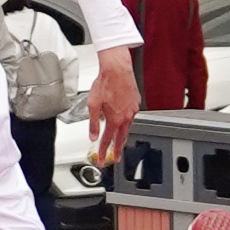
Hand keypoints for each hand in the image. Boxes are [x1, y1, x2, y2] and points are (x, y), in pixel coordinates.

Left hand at [88, 47, 139, 164]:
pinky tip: (123, 120)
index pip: (107, 140)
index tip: (102, 160)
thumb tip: (92, 135)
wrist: (117, 70)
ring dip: (122, 136)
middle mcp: (126, 116)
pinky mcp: (136, 103)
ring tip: (119, 143)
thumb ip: (93, 123)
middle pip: (121, 137)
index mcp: (114, 119)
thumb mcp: (93, 105)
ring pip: (127, 127)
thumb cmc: (105, 83)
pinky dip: (126, 121)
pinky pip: (131, 116)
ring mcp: (133, 110)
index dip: (103, 151)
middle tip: (115, 158)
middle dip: (117, 149)